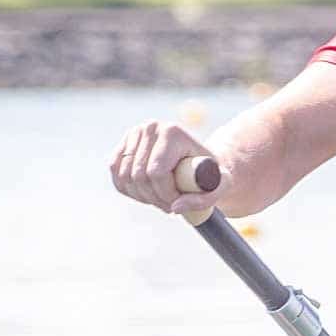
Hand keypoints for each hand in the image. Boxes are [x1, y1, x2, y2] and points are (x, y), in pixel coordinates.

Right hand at [108, 119, 222, 216]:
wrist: (198, 161)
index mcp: (172, 132)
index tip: (177, 203)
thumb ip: (203, 200)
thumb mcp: (219, 187)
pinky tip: (145, 193)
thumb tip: (175, 207)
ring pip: (125, 177)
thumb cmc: (211, 174)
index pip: (156, 172)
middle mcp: (151, 127)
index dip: (165, 195)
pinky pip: (116, 173)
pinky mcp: (124, 143)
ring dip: (141, 196)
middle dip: (154, 198)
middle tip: (169, 206)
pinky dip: (128, 189)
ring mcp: (135, 133)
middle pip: (139, 176)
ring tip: (159, 199)